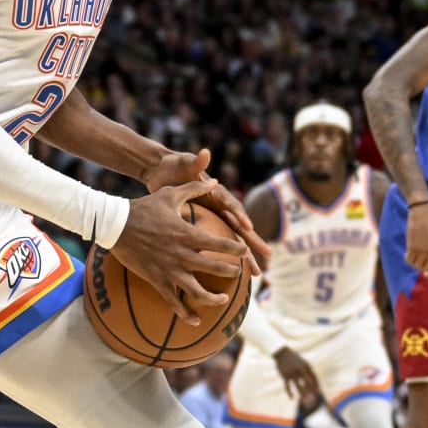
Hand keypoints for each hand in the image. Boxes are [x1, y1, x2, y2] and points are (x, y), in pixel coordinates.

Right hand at [110, 182, 251, 323]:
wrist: (116, 225)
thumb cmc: (143, 207)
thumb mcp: (169, 193)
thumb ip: (194, 188)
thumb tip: (214, 181)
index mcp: (188, 234)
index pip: (222, 244)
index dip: (237, 249)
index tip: (245, 252)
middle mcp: (183, 255)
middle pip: (216, 268)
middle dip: (232, 271)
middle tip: (238, 273)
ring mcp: (170, 270)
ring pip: (198, 291)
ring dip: (215, 298)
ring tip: (224, 298)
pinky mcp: (157, 280)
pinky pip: (174, 302)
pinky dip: (186, 314)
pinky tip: (197, 321)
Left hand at [142, 147, 270, 274]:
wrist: (160, 172)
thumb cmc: (173, 167)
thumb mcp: (183, 164)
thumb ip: (195, 162)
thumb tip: (205, 152)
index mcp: (215, 193)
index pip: (231, 205)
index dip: (240, 215)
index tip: (248, 227)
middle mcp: (218, 207)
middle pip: (238, 227)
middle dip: (252, 242)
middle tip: (268, 257)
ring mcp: (212, 217)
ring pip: (231, 240)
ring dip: (244, 256)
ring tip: (256, 275)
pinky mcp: (203, 226)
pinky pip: (216, 244)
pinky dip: (224, 258)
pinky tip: (230, 274)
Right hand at [273, 347, 322, 405]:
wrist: (282, 352)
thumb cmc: (294, 358)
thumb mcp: (303, 362)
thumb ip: (307, 371)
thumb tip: (313, 382)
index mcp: (306, 366)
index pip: (314, 377)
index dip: (317, 385)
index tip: (318, 391)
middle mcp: (300, 370)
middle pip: (308, 382)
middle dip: (311, 390)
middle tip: (314, 397)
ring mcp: (292, 373)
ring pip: (298, 386)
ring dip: (302, 394)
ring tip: (304, 401)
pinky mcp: (285, 376)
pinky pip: (287, 386)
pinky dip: (289, 393)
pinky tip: (291, 398)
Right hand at [405, 202, 427, 277]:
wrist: (423, 216)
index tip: (427, 274)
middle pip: (425, 268)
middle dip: (422, 265)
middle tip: (419, 258)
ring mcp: (423, 251)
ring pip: (416, 265)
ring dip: (414, 261)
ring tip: (415, 253)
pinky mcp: (412, 248)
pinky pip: (408, 260)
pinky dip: (407, 258)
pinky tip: (409, 252)